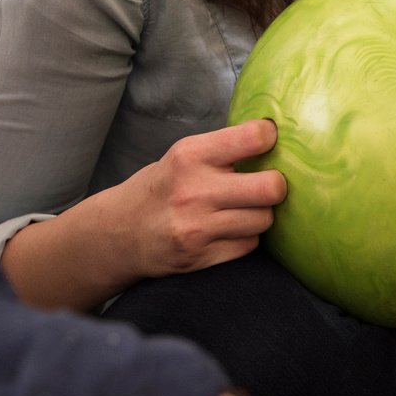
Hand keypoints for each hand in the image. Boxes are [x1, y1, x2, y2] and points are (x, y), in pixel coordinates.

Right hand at [117, 120, 286, 277]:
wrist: (119, 233)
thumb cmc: (161, 188)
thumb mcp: (182, 156)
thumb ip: (223, 149)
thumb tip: (274, 139)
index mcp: (191, 155)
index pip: (254, 137)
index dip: (270, 138)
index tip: (269, 142)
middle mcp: (194, 191)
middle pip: (271, 188)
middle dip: (276, 185)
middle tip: (268, 184)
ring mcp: (197, 228)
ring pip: (264, 219)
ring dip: (260, 214)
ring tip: (243, 208)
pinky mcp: (200, 257)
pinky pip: (249, 244)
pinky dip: (246, 237)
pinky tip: (228, 229)